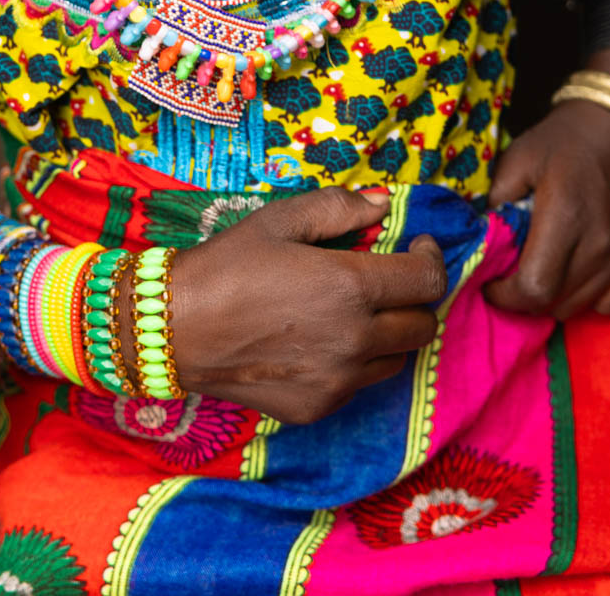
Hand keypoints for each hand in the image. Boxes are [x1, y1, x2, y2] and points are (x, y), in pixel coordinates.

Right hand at [145, 187, 446, 425]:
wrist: (176, 328)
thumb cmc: (227, 264)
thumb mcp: (281, 219)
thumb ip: (339, 207)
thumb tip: (384, 203)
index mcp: (351, 287)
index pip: (427, 279)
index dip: (433, 258)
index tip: (420, 246)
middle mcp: (355, 340)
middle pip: (423, 325)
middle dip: (416, 297)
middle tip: (391, 279)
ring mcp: (338, 381)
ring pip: (397, 358)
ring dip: (390, 332)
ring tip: (356, 310)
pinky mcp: (319, 407)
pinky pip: (359, 384)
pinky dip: (356, 361)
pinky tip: (322, 339)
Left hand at [484, 98, 609, 320]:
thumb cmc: (566, 139)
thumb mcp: (519, 156)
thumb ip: (497, 199)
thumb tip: (483, 238)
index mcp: (566, 215)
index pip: (535, 287)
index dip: (506, 296)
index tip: (492, 284)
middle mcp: (601, 242)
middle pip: (556, 302)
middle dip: (526, 297)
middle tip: (513, 275)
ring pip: (581, 306)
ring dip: (555, 297)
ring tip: (543, 269)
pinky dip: (588, 296)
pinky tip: (575, 271)